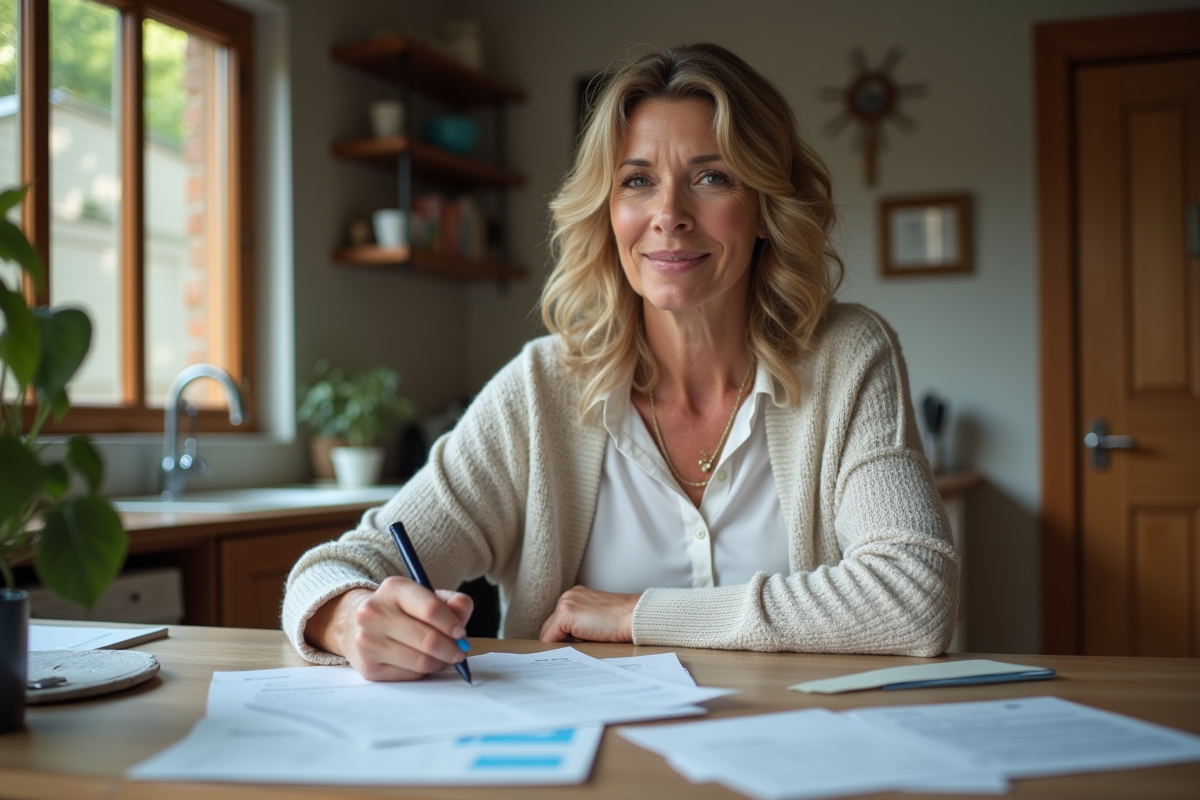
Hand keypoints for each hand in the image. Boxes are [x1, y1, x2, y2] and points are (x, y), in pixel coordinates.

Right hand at [305, 577, 473, 680]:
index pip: (430, 609)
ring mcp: (367, 641)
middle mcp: (374, 613)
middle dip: (451, 649)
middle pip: (428, 640)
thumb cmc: (402, 611)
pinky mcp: (367, 667)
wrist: (356, 624)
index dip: (452, 624)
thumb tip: (462, 617)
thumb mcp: (426, 597)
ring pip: (420, 661)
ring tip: (445, 657)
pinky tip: (423, 662)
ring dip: (440, 662)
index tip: (461, 633)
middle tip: (460, 651)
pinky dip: (424, 671)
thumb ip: (452, 603)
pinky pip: (409, 675)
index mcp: (393, 588)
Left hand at [539, 585, 639, 642]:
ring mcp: (565, 603)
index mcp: (576, 595)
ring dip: (560, 644)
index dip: (564, 637)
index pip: (558, 621)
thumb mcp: (597, 618)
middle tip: (575, 651)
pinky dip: (558, 648)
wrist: (633, 616)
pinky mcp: (565, 615)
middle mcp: (568, 596)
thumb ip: (581, 623)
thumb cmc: (622, 621)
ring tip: (578, 650)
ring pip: (548, 633)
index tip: (573, 647)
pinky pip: (550, 638)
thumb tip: (567, 642)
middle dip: (559, 641)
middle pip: (550, 626)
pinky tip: (574, 650)